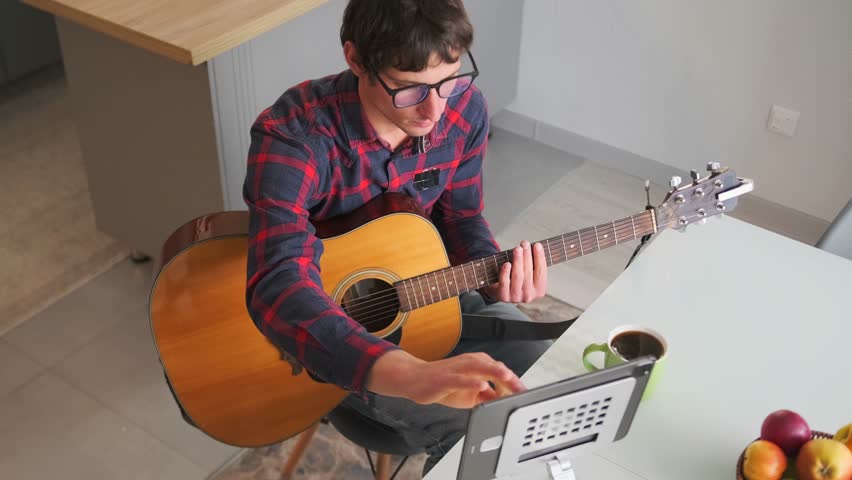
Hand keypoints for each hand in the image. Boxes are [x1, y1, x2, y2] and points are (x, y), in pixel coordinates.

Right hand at [366, 350, 525, 408]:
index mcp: (478, 364)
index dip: (515, 383)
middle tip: (523, 389)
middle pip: (495, 367)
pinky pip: (460, 378)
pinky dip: (472, 381)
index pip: (501, 372)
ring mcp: (457, 368)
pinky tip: (481, 386)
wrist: (415, 379)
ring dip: (496, 373)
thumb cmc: (443, 384)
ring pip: (480, 368)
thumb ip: (487, 396)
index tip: (526, 393)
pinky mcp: (445, 377)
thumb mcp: (470, 394)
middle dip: (510, 378)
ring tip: (510, 381)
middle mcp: (470, 362)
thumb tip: (505, 402)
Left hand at [482, 240, 547, 303]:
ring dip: (518, 260)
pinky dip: (506, 272)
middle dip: (527, 255)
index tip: (537, 245)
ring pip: (518, 276)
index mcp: (539, 290)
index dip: (539, 257)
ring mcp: (516, 297)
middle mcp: (529, 295)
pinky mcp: (503, 296)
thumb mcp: (528, 273)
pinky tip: (507, 263)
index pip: (541, 271)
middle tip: (525, 243)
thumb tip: (536, 246)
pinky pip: (505, 282)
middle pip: (529, 272)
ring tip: (517, 249)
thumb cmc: (516, 279)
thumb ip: (533, 263)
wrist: (500, 291)